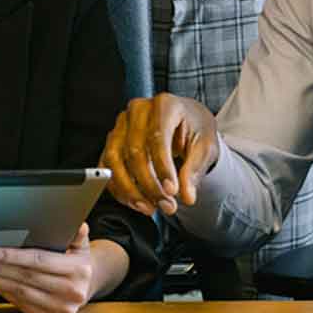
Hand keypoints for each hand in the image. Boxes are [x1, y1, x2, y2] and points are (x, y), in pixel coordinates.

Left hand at [0, 224, 102, 312]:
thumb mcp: (81, 244)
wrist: (87, 287)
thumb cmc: (77, 262)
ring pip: (20, 293)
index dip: (14, 256)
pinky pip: (22, 305)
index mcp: (79, 270)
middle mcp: (73, 292)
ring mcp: (63, 309)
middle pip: (26, 278)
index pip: (40, 261)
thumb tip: (77, 224)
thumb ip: (76, 234)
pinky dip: (4, 293)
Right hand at [102, 93, 220, 215]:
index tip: (172, 191)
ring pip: (114, 159)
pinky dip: (118, 188)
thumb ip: (194, 169)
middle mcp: (138, 111)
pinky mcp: (113, 140)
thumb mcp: (205, 146)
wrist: (186, 121)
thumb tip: (187, 195)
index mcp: (164, 105)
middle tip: (166, 205)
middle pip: (134, 151)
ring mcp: (122, 124)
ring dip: (130, 189)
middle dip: (149, 184)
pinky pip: (107, 166)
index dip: (163, 167)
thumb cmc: (195, 128)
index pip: (157, 137)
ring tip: (149, 207)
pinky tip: (135, 201)